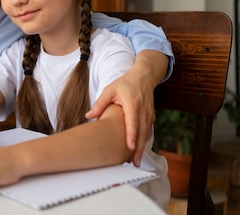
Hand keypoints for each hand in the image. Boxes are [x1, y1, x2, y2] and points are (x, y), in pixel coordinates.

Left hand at [85, 51, 165, 165]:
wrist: (144, 76)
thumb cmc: (125, 83)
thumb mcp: (110, 89)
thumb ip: (100, 103)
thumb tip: (88, 116)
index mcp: (132, 103)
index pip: (133, 122)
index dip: (131, 135)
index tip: (129, 148)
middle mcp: (143, 110)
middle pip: (142, 133)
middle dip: (138, 149)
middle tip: (134, 163)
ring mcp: (149, 114)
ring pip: (146, 134)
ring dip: (141, 148)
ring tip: (135, 161)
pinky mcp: (151, 116)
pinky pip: (148, 131)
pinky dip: (143, 141)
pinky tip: (137, 150)